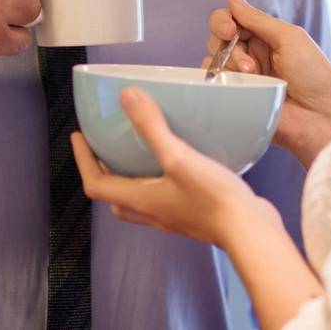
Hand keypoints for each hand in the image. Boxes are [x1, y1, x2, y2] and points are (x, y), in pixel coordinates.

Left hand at [70, 88, 280, 249]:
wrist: (251, 232)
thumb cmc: (214, 199)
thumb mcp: (179, 157)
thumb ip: (151, 127)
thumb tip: (127, 96)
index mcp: (141, 200)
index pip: (96, 184)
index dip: (82, 160)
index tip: (78, 137)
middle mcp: (152, 212)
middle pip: (115, 196)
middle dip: (104, 171)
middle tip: (104, 146)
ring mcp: (173, 217)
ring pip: (139, 200)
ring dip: (130, 177)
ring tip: (137, 152)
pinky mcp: (193, 215)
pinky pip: (164, 198)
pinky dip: (159, 180)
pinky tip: (178, 162)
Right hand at [204, 0, 330, 166]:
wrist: (320, 119)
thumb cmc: (314, 76)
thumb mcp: (289, 38)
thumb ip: (258, 19)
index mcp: (264, 37)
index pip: (231, 18)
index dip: (224, 20)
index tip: (230, 30)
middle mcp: (250, 54)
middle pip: (217, 36)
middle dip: (226, 44)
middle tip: (246, 62)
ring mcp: (241, 77)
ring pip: (212, 58)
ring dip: (228, 64)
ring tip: (252, 76)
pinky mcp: (234, 98)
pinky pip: (211, 83)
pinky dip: (218, 80)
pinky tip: (239, 87)